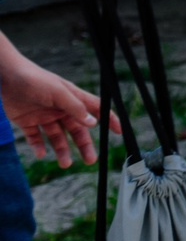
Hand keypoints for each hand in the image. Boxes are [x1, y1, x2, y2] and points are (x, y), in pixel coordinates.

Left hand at [1, 53, 108, 167]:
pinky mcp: (27, 121)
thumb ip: (75, 108)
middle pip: (77, 130)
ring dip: (62, 150)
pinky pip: (35, 137)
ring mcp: (44, 116)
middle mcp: (61, 109)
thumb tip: (94, 123)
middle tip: (90, 160)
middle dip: (84, 145)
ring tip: (65, 164)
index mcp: (72, 99)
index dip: (109, 120)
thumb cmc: (35, 79)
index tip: (120, 132)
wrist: (6, 76)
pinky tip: (41, 154)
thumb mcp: (58, 93)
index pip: (96, 110)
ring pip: (57, 137)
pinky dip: (39, 147)